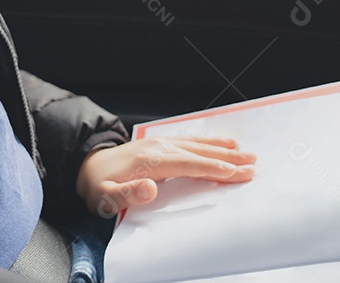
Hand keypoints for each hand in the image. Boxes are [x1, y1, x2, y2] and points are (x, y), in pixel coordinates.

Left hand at [76, 136, 256, 216]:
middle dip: (227, 159)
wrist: (86, 167)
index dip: (213, 169)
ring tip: (246, 152)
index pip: (188, 165)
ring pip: (196, 145)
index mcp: (149, 161)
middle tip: (253, 164)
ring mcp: (159, 143)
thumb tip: (149, 189)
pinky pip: (189, 141)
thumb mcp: (105, 198)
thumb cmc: (97, 186)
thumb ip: (127, 195)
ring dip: (222, 149)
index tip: (236, 173)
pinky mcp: (159, 144)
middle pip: (198, 153)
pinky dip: (208, 142)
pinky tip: (222, 143)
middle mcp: (157, 148)